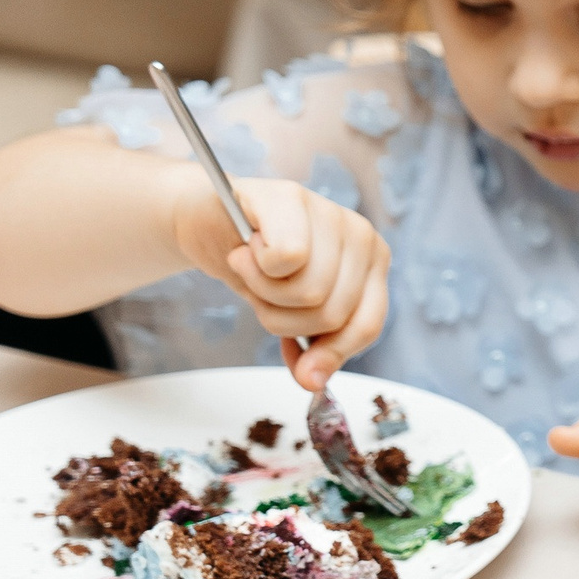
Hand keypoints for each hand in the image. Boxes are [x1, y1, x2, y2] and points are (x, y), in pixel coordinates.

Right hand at [170, 178, 388, 390]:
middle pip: (331, 315)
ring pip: (310, 293)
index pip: (366, 325)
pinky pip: (287, 258)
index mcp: (372, 264)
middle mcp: (362, 235)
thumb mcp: (290, 311)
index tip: (303, 370)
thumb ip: (312, 345)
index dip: (330, 354)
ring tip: (251, 267)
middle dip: (283, 317)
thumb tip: (312, 381)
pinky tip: (247, 247)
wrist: (206, 221)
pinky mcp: (291, 198)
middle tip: (261, 290)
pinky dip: (254, 267)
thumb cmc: (255, 265)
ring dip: (264, 292)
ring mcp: (331, 213)